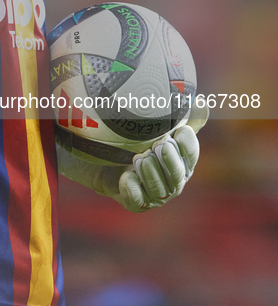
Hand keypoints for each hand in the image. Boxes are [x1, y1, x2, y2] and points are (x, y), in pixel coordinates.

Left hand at [58, 103, 207, 212]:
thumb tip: (200, 101)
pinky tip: (126, 176)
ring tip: (140, 158)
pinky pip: (137, 201)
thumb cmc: (138, 141)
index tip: (179, 130)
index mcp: (183, 161)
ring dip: (151, 173)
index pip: (191, 154)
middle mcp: (173, 181)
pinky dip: (133, 189)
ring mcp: (155, 195)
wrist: (105, 161)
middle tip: (159, 145)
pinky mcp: (136, 203)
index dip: (188, 144)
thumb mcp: (158, 127)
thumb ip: (180, 115)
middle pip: (178, 175)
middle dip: (170, 160)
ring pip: (159, 189)